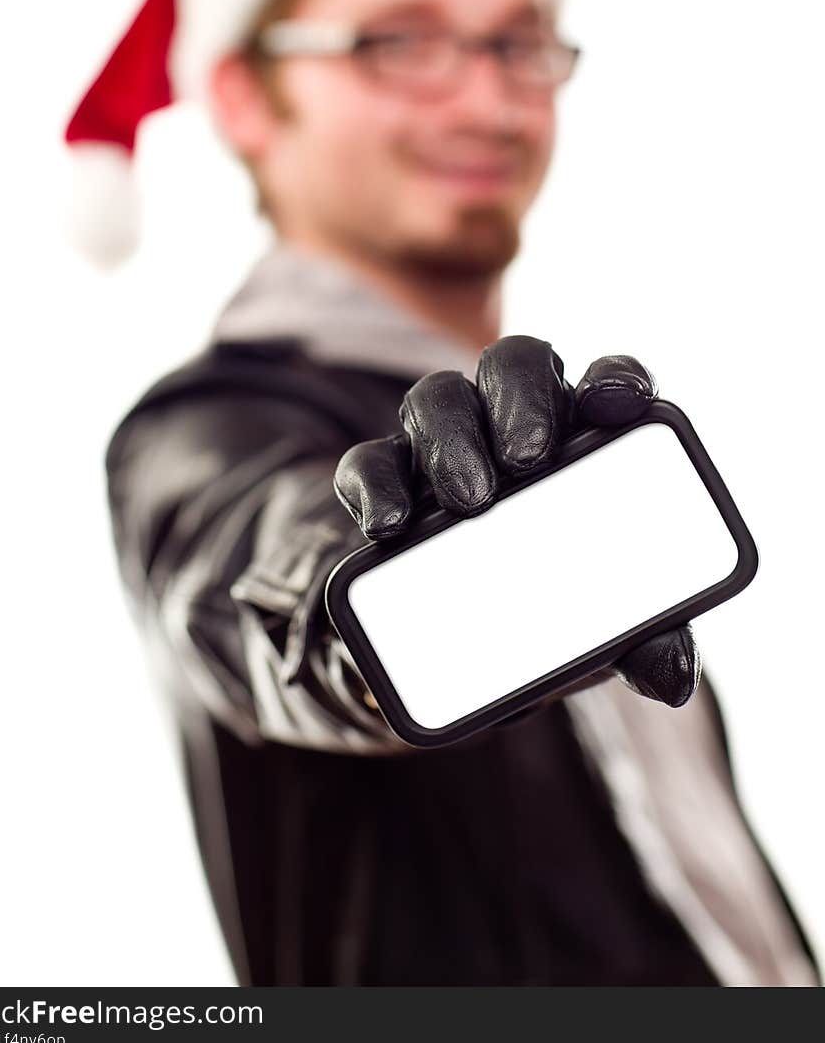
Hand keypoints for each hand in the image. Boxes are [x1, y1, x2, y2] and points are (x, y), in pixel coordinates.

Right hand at [333, 335, 700, 708]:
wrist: (458, 636)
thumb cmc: (552, 601)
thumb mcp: (600, 621)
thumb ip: (643, 636)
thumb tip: (674, 676)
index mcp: (585, 439)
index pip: (607, 384)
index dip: (618, 379)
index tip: (623, 403)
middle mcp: (512, 421)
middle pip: (515, 366)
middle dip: (520, 400)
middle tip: (529, 458)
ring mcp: (443, 444)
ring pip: (438, 398)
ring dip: (451, 437)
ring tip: (469, 499)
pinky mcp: (384, 478)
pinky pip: (368, 461)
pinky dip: (375, 485)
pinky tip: (390, 525)